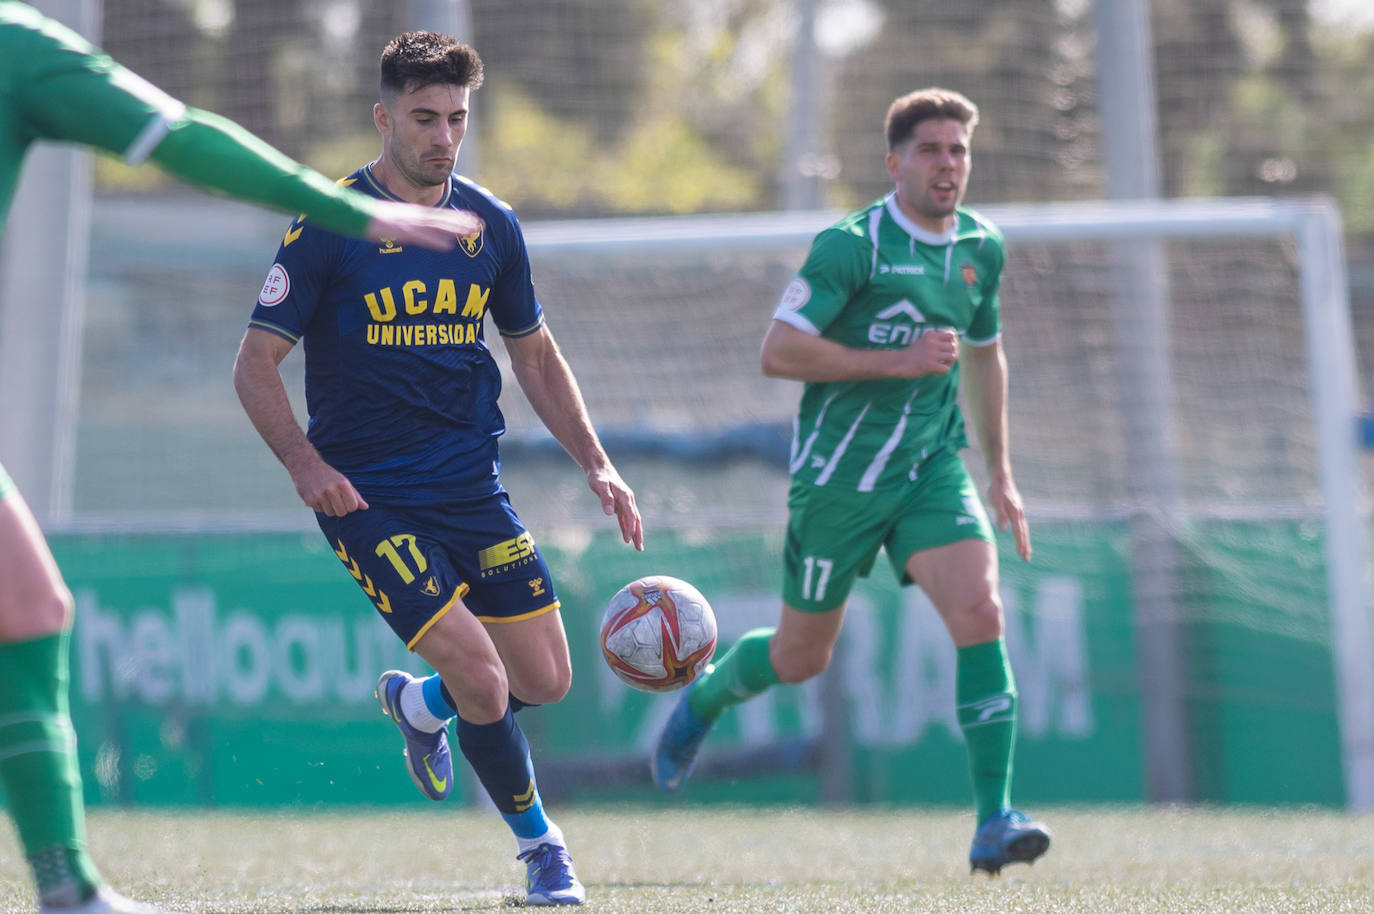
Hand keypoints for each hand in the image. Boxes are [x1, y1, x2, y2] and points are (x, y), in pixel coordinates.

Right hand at [288, 453, 368, 515]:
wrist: (305, 465)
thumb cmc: (328, 474)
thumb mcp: (343, 481)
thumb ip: (355, 495)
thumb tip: (366, 507)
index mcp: (343, 484)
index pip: (353, 507)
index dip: (350, 506)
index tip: (346, 501)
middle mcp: (332, 490)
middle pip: (342, 513)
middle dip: (340, 509)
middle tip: (335, 500)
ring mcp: (320, 495)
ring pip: (330, 513)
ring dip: (329, 508)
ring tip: (326, 497)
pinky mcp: (310, 500)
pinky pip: (320, 511)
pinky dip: (319, 506)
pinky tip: (317, 496)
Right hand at [364, 200, 485, 252]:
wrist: (355, 213)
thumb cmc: (372, 217)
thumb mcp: (393, 217)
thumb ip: (406, 222)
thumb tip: (414, 229)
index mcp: (414, 212)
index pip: (441, 215)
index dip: (458, 217)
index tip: (474, 219)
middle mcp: (415, 215)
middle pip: (444, 219)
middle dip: (463, 223)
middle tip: (482, 226)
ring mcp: (410, 223)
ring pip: (438, 227)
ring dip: (456, 230)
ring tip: (472, 233)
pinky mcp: (402, 232)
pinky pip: (422, 238)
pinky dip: (435, 241)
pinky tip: (448, 246)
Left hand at [586, 464, 643, 550]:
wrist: (599, 468)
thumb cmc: (599, 477)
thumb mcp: (600, 486)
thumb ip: (605, 498)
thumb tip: (609, 513)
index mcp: (625, 496)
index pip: (630, 515)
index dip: (630, 528)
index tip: (627, 540)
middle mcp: (628, 500)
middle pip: (636, 519)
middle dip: (638, 534)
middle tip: (639, 548)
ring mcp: (625, 502)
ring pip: (633, 520)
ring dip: (635, 532)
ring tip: (638, 546)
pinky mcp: (620, 504)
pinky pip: (625, 518)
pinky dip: (627, 527)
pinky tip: (627, 536)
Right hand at [894, 328, 958, 377]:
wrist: (898, 362)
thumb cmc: (912, 354)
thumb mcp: (924, 341)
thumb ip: (937, 340)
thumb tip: (955, 344)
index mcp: (931, 335)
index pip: (951, 335)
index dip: (953, 343)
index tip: (947, 350)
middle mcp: (932, 342)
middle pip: (953, 347)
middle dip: (952, 354)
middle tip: (945, 360)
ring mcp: (931, 354)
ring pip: (953, 356)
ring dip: (949, 363)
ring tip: (941, 366)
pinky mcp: (930, 365)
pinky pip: (946, 369)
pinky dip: (942, 372)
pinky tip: (936, 372)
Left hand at [987, 474, 1030, 561]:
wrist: (1000, 476)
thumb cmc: (996, 489)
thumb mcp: (996, 502)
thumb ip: (1000, 515)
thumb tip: (1003, 529)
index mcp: (1015, 513)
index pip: (1019, 533)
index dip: (1021, 544)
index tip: (1023, 555)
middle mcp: (1020, 512)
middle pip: (1024, 533)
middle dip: (1025, 546)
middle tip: (1027, 559)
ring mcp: (1019, 510)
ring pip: (1024, 529)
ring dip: (1025, 540)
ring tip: (1026, 551)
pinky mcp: (1017, 508)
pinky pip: (1021, 524)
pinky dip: (1023, 532)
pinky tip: (1021, 535)